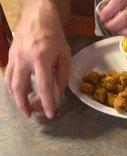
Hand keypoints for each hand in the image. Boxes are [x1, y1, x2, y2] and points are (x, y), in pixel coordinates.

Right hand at [5, 0, 70, 118]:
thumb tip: (58, 96)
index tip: (50, 114)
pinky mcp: (9, 55)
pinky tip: (18, 94)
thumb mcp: (64, 56)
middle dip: (23, 105)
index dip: (47, 103)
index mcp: (41, 59)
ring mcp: (14, 57)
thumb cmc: (54, 36)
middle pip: (19, 87)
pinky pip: (8, 75)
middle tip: (30, 115)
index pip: (43, 87)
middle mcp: (24, 59)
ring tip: (23, 108)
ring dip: (15, 98)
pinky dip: (12, 88)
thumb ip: (61, 77)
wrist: (37, 15)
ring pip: (10, 82)